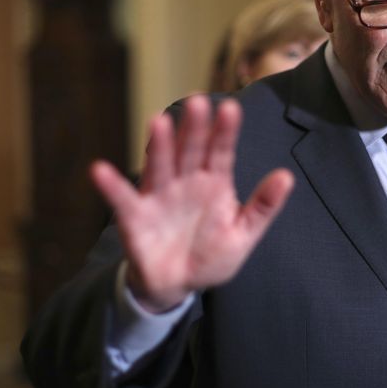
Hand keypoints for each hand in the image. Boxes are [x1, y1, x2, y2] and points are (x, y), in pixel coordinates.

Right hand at [91, 95, 294, 312]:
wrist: (177, 286)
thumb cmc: (211, 255)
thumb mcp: (243, 234)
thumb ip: (263, 206)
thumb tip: (287, 176)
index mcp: (214, 182)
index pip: (221, 151)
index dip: (226, 131)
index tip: (232, 108)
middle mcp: (186, 181)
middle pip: (190, 149)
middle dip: (194, 127)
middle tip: (198, 101)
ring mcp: (160, 195)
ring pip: (160, 165)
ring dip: (159, 144)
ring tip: (159, 122)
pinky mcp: (135, 216)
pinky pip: (122, 199)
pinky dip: (110, 186)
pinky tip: (100, 171)